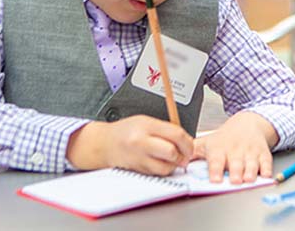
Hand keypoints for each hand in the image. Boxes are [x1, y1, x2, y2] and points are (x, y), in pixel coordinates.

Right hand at [66, 115, 192, 175]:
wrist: (104, 144)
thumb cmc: (126, 131)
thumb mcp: (147, 121)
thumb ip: (166, 129)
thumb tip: (186, 140)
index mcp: (146, 126)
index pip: (176, 135)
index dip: (188, 142)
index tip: (190, 145)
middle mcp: (141, 143)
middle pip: (171, 152)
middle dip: (183, 155)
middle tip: (185, 155)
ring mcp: (138, 158)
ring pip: (165, 167)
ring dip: (174, 165)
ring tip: (173, 159)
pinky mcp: (137, 170)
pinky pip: (157, 173)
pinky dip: (163, 170)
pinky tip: (161, 163)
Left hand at [193, 111, 278, 183]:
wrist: (248, 123)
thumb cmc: (225, 137)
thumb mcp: (206, 142)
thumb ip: (191, 152)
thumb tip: (177, 162)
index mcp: (219, 148)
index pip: (216, 160)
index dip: (216, 170)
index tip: (216, 179)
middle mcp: (235, 150)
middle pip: (236, 163)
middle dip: (236, 172)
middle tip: (235, 181)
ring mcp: (250, 151)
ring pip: (252, 163)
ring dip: (251, 171)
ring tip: (249, 179)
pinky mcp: (263, 153)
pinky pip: (266, 161)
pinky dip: (267, 169)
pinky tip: (266, 175)